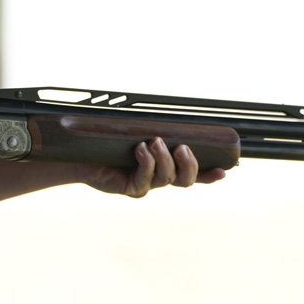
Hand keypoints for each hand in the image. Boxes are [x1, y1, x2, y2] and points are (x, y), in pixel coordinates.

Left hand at [83, 137, 226, 197]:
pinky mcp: (130, 188)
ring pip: (166, 178)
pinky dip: (146, 163)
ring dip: (164, 159)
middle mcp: (157, 178)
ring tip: (155, 142)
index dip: (209, 174)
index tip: (224, 170)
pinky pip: (144, 179)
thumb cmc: (107, 140)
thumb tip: (169, 115)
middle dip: (189, 165)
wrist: (79, 154)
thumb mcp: (134, 132)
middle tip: (183, 148)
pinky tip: (140, 150)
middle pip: (185, 180)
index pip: (192, 173)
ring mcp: (145, 185)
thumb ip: (153, 128)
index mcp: (163, 166)